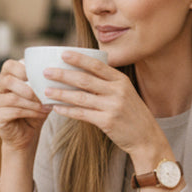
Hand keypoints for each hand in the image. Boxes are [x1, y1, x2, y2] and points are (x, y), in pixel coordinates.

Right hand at [0, 59, 50, 155]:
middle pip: (8, 80)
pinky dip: (30, 112)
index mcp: (4, 79)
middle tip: (44, 95)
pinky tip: (41, 114)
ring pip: (13, 98)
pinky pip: (14, 111)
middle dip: (29, 88)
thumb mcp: (39, 97)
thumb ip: (42, 85)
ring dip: (33, 103)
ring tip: (46, 107)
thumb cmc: (33, 115)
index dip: (23, 69)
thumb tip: (54, 75)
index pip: (9, 65)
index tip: (40, 76)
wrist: (26, 137)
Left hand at [41, 51, 166, 165]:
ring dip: (61, 93)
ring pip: (80, 97)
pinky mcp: (107, 122)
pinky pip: (82, 114)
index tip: (63, 54)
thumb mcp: (125, 94)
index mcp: (121, 81)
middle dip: (63, 74)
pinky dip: (67, 110)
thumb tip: (82, 74)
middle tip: (47, 71)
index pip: (96, 65)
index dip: (79, 59)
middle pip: (84, 79)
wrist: (146, 138)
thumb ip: (108, 84)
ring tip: (46, 90)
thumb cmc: (132, 115)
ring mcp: (112, 107)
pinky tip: (56, 108)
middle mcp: (117, 91)